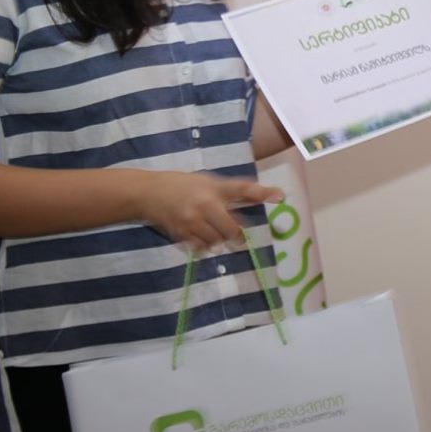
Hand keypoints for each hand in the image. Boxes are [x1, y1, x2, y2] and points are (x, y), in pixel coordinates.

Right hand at [138, 172, 283, 251]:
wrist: (150, 193)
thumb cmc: (184, 186)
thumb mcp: (208, 183)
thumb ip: (230, 195)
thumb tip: (255, 206)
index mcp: (214, 188)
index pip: (243, 190)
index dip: (262, 193)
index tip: (280, 197)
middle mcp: (205, 204)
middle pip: (231, 230)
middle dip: (236, 235)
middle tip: (236, 236)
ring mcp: (192, 221)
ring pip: (217, 242)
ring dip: (219, 241)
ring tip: (211, 230)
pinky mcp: (181, 234)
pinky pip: (201, 248)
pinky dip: (205, 246)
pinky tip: (199, 236)